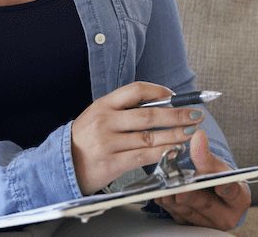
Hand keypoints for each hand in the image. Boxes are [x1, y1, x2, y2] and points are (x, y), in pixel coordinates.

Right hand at [70, 81, 205, 193]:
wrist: (61, 166)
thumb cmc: (84, 141)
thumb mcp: (98, 116)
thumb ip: (123, 110)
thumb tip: (159, 105)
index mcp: (103, 105)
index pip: (135, 90)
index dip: (159, 92)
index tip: (176, 96)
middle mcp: (105, 121)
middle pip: (149, 115)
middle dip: (177, 115)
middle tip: (196, 115)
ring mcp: (108, 143)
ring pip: (150, 137)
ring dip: (175, 135)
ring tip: (192, 133)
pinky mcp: (111, 163)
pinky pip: (143, 157)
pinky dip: (162, 153)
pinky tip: (175, 150)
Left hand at [155, 129, 251, 229]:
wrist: (212, 191)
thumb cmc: (220, 177)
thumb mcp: (216, 165)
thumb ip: (206, 154)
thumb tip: (198, 135)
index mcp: (240, 199)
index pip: (233, 193)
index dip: (226, 188)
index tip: (219, 185)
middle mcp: (226, 216)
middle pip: (207, 205)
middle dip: (192, 196)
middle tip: (181, 190)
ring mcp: (208, 223)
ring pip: (189, 212)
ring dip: (175, 200)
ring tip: (166, 189)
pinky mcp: (192, 226)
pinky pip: (178, 217)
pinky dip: (168, 205)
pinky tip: (162, 195)